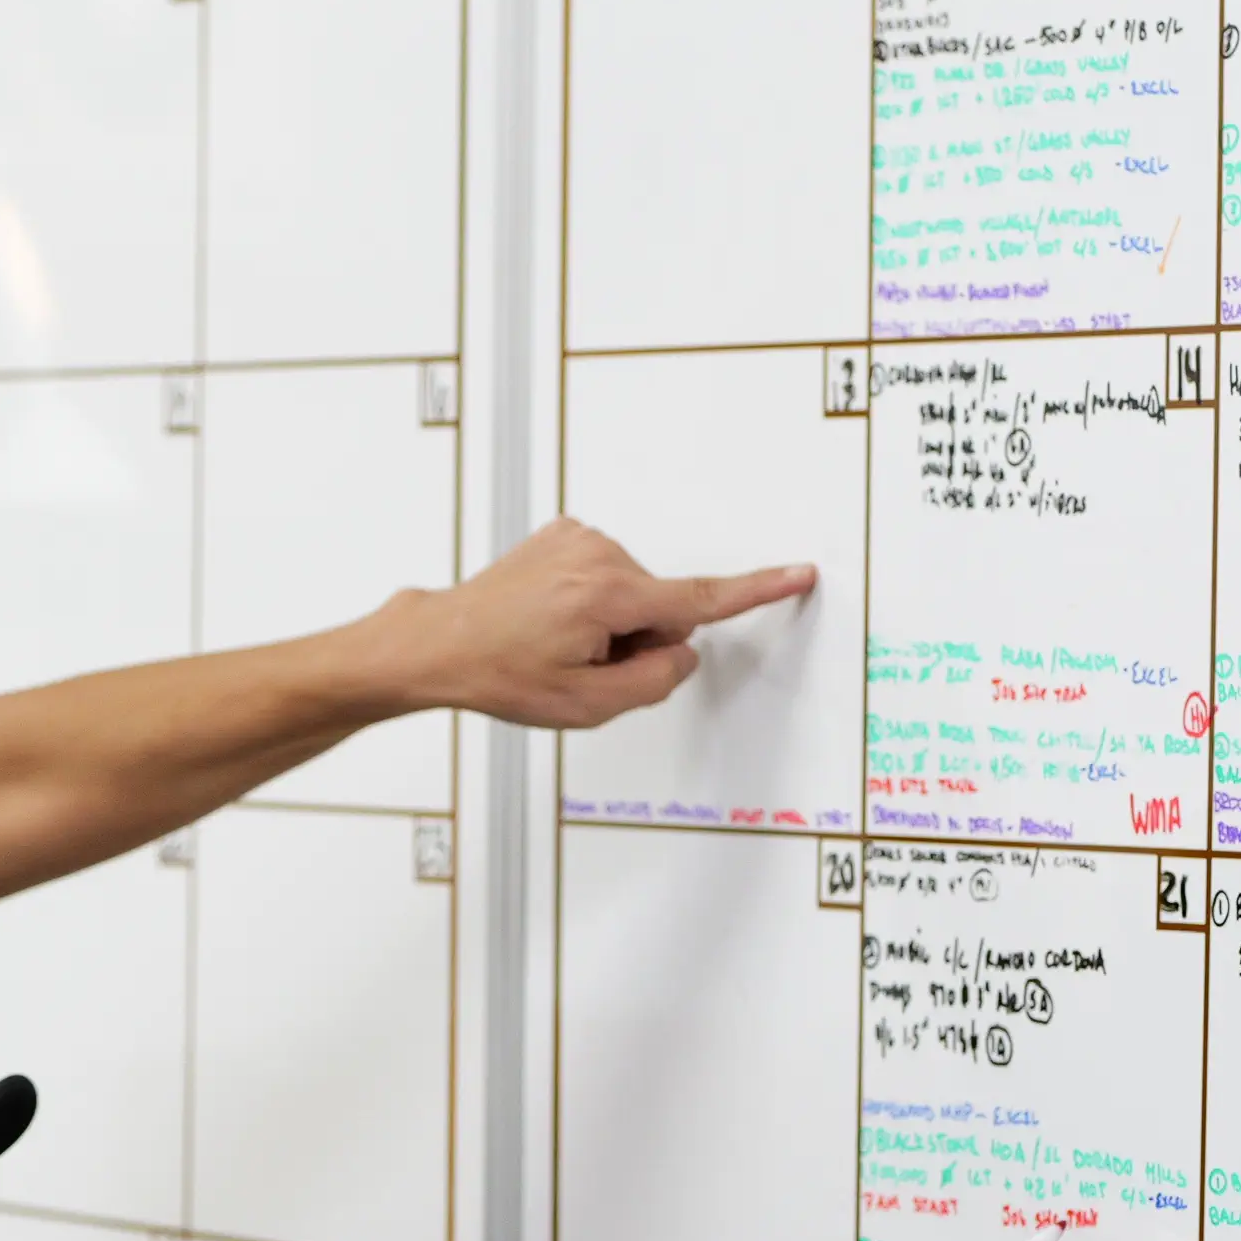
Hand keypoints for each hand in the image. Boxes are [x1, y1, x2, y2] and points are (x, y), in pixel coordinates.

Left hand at [370, 520, 815, 729]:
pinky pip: (606, 578)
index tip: (798, 572)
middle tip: (579, 664)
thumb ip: (655, 681)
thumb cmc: (501, 673)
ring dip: (610, 625)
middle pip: (661, 609)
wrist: (442, 643)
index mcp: (608, 594)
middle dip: (636, 643)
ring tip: (557, 643)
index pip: (701, 600)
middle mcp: (598, 555)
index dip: (758, 590)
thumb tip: (682, 654)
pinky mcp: (564, 535)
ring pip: (633, 596)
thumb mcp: (587, 705)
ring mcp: (578, 540)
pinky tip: (552, 620)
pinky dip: (591, 604)